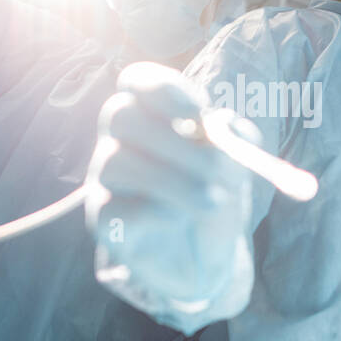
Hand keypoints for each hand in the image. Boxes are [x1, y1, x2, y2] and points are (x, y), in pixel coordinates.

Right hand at [86, 62, 252, 303]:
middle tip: (217, 167)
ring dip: (173, 180)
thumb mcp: (237, 165)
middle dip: (174, 140)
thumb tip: (221, 126)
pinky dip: (152, 212)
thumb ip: (235, 139)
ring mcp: (107, 183)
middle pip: (120, 114)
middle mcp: (121, 142)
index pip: (136, 81)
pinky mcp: (104, 222)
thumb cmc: (216, 198)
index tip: (198, 113)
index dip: (163, 88)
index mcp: (151, 116)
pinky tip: (179, 219)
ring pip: (115, 162)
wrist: (207, 259)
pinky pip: (112, 209)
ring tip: (213, 201)